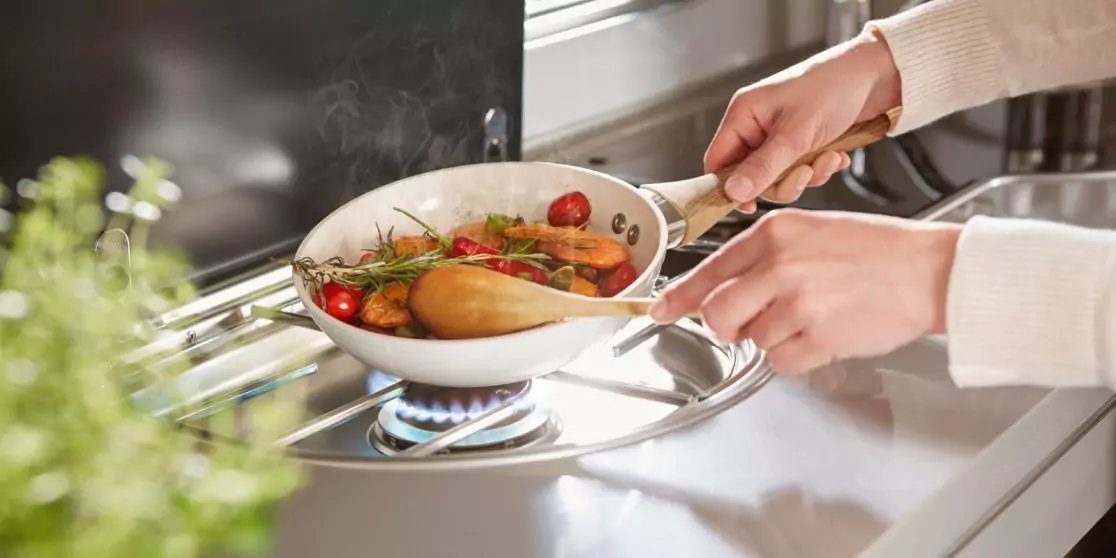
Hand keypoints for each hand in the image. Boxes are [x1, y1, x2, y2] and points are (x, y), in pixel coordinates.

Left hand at [648, 210, 961, 373]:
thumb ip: (763, 255)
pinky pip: (781, 361)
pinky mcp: (819, 337)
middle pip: (718, 315)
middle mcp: (779, 266)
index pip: (709, 272)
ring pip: (752, 340)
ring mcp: (798, 303)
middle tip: (752, 322)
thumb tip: (719, 287)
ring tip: (812, 316)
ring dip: (774, 337)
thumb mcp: (810, 231)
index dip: (679, 298)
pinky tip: (824, 334)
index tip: (660, 312)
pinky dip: (797, 357)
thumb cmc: (876, 250)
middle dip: (729, 326)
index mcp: (774, 234)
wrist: (929, 270)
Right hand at [709, 30, 900, 210]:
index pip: (718, 160)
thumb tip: (732, 192)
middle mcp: (757, 126)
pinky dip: (819, 169)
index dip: (729, 186)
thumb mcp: (795, 134)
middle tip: (805, 172)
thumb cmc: (832, 88)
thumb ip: (763, 167)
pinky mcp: (801, 144)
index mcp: (743, 114)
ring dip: (806, 175)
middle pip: (751, 176)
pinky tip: (835, 155)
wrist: (876, 76)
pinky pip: (799, 172)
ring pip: (778, 178)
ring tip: (828, 157)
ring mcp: (779, 136)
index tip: (748, 204)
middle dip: (782, 181)